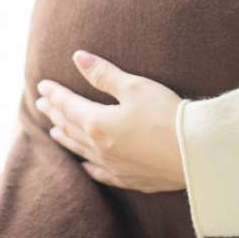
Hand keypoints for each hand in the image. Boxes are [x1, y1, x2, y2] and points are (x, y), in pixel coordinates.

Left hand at [34, 51, 185, 192]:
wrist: (196, 153)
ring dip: (66, 138)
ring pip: (82, 151)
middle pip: (71, 128)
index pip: (68, 106)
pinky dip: (88, 166)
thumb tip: (77, 57)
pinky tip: (85, 166)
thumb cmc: (166, 114)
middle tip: (42, 104)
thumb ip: (103, 74)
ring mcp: (115, 166)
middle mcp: (100, 148)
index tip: (42, 86)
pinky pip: (101, 173)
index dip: (55, 94)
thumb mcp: (134, 87)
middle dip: (55, 114)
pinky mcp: (131, 179)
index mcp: (98, 123)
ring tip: (54, 131)